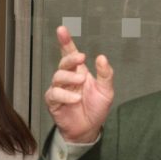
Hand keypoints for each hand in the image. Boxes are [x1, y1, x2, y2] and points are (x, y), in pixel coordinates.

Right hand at [43, 26, 113, 143]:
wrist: (88, 129)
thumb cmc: (96, 109)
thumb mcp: (106, 91)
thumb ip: (106, 75)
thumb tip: (102, 58)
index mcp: (79, 72)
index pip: (70, 53)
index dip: (65, 41)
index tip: (62, 29)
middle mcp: (68, 78)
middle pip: (64, 63)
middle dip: (71, 58)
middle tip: (81, 58)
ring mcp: (59, 89)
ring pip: (58, 76)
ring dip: (70, 77)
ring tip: (81, 82)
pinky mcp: (53, 101)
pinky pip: (55, 94)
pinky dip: (66, 95)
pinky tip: (76, 99)